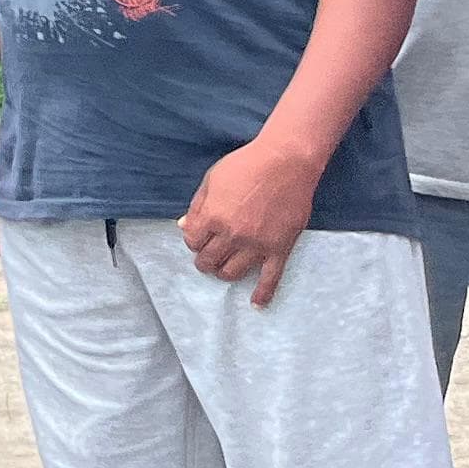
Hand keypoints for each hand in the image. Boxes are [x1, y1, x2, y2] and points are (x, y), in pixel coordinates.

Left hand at [181, 130, 325, 304]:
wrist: (285, 163)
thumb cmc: (245, 165)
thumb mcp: (212, 179)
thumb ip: (197, 205)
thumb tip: (183, 226)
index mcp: (212, 216)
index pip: (192, 241)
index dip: (192, 240)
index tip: (197, 238)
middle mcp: (232, 235)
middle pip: (210, 260)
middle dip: (204, 260)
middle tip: (207, 257)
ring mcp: (257, 245)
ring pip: (233, 272)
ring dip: (223, 273)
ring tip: (222, 269)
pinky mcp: (279, 249)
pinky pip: (270, 278)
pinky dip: (263, 294)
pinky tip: (256, 304)